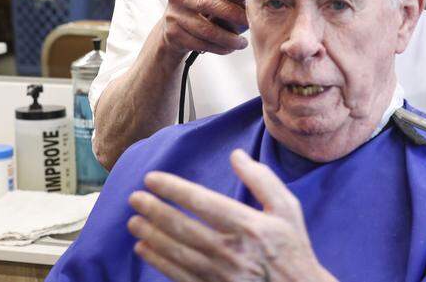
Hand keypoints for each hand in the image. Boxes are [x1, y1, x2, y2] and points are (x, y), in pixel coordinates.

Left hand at [127, 150, 332, 281]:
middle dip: (154, 210)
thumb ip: (262, 180)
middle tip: (135, 198)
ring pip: (175, 252)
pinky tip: (145, 248)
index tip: (152, 179)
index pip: (202, 202)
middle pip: (182, 227)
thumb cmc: (292, 247)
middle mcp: (231, 250)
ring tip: (133, 221)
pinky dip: (157, 261)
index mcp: (248, 225)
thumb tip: (236, 156)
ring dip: (151, 235)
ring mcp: (219, 273)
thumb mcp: (287, 208)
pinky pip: (178, 274)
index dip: (174, 189)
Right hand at [159, 0, 248, 59]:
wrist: (175, 22)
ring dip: (228, 38)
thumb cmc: (202, 0)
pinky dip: (219, 48)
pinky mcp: (174, 34)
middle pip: (206, 2)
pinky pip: (201, 44)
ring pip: (205, 29)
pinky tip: (230, 47)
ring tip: (242, 42)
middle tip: (249, 21)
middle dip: (232, 13)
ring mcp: (174, 15)